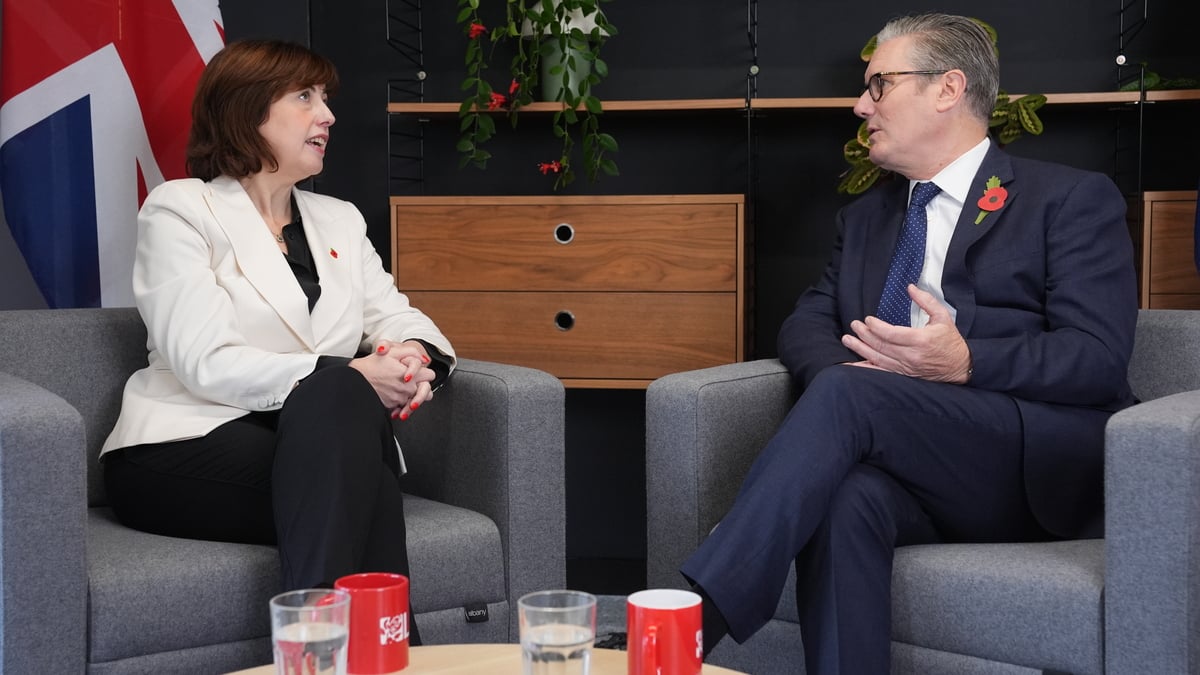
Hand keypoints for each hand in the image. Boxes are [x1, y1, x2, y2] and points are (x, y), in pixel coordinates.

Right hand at [350, 340, 437, 419]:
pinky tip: (393, 393)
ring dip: (411, 394)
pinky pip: (403, 406)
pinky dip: (401, 402)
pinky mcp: (392, 406)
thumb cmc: (371, 366)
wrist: (354, 381)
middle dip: (421, 385)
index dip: (424, 371)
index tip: (418, 370)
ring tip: (400, 386)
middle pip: (426, 390)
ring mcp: (401, 399)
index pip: (430, 375)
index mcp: (411, 375)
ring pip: (415, 399)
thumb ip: (411, 353)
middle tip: (411, 380)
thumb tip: (424, 359)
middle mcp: (408, 389)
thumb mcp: (392, 352)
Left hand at [841, 284, 971, 382]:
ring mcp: (906, 367)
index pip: (892, 334)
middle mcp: (911, 356)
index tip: (867, 320)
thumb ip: (926, 301)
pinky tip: (852, 365)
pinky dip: (865, 368)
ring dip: (860, 349)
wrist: (960, 366)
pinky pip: (881, 372)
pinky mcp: (903, 374)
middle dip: (864, 335)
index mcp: (921, 340)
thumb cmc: (951, 341)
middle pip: (881, 345)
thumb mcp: (943, 317)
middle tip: (853, 325)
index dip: (876, 327)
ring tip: (847, 340)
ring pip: (878, 358)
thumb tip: (911, 287)